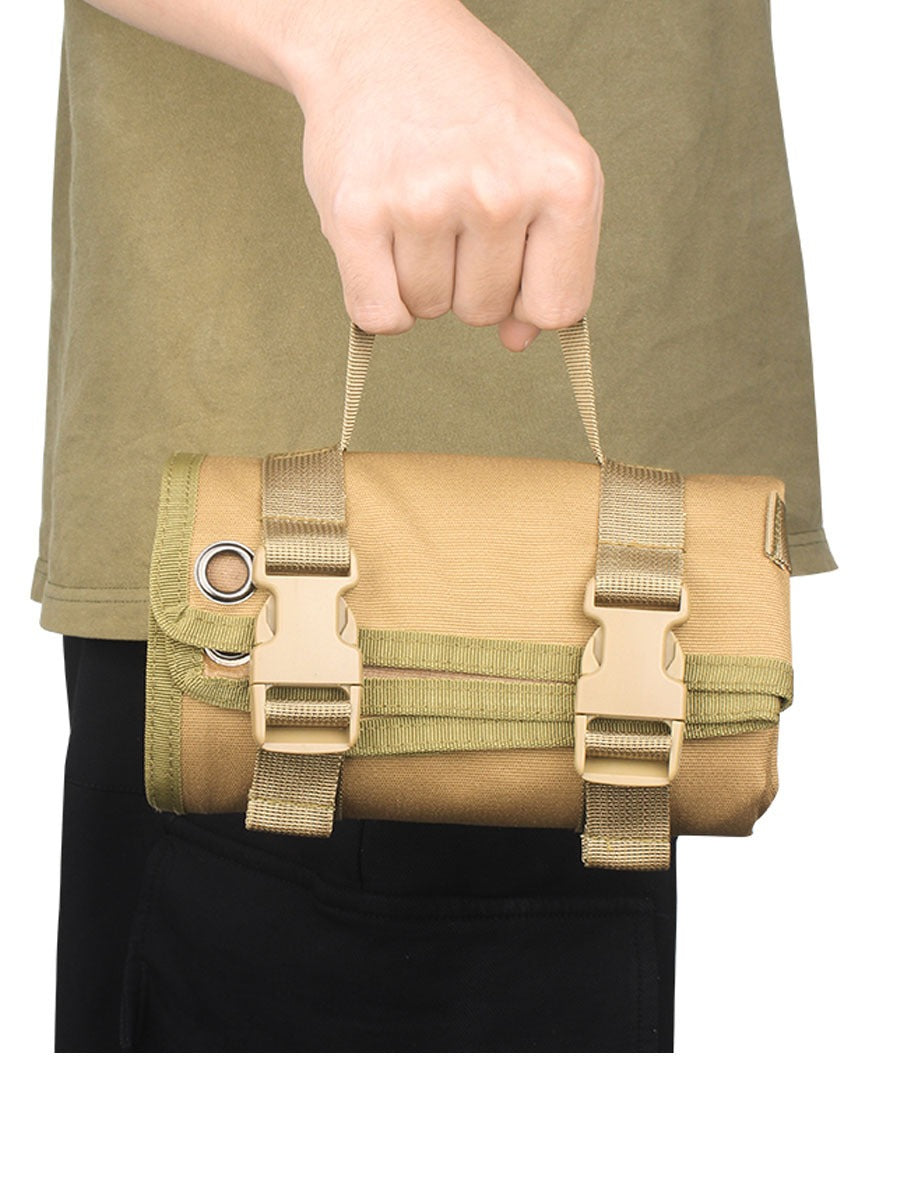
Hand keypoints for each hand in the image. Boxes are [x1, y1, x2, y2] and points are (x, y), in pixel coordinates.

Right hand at [293, 0, 602, 351]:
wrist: (379, 33)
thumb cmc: (471, 104)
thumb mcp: (540, 158)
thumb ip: (550, 251)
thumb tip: (519, 339)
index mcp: (565, 180)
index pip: (558, 307)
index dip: (528, 299)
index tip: (509, 265)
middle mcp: (499, 190)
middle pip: (485, 311)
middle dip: (466, 279)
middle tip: (450, 211)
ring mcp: (425, 201)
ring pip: (428, 310)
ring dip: (418, 277)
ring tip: (415, 207)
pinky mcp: (358, 214)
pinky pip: (377, 314)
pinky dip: (377, 299)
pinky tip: (381, 246)